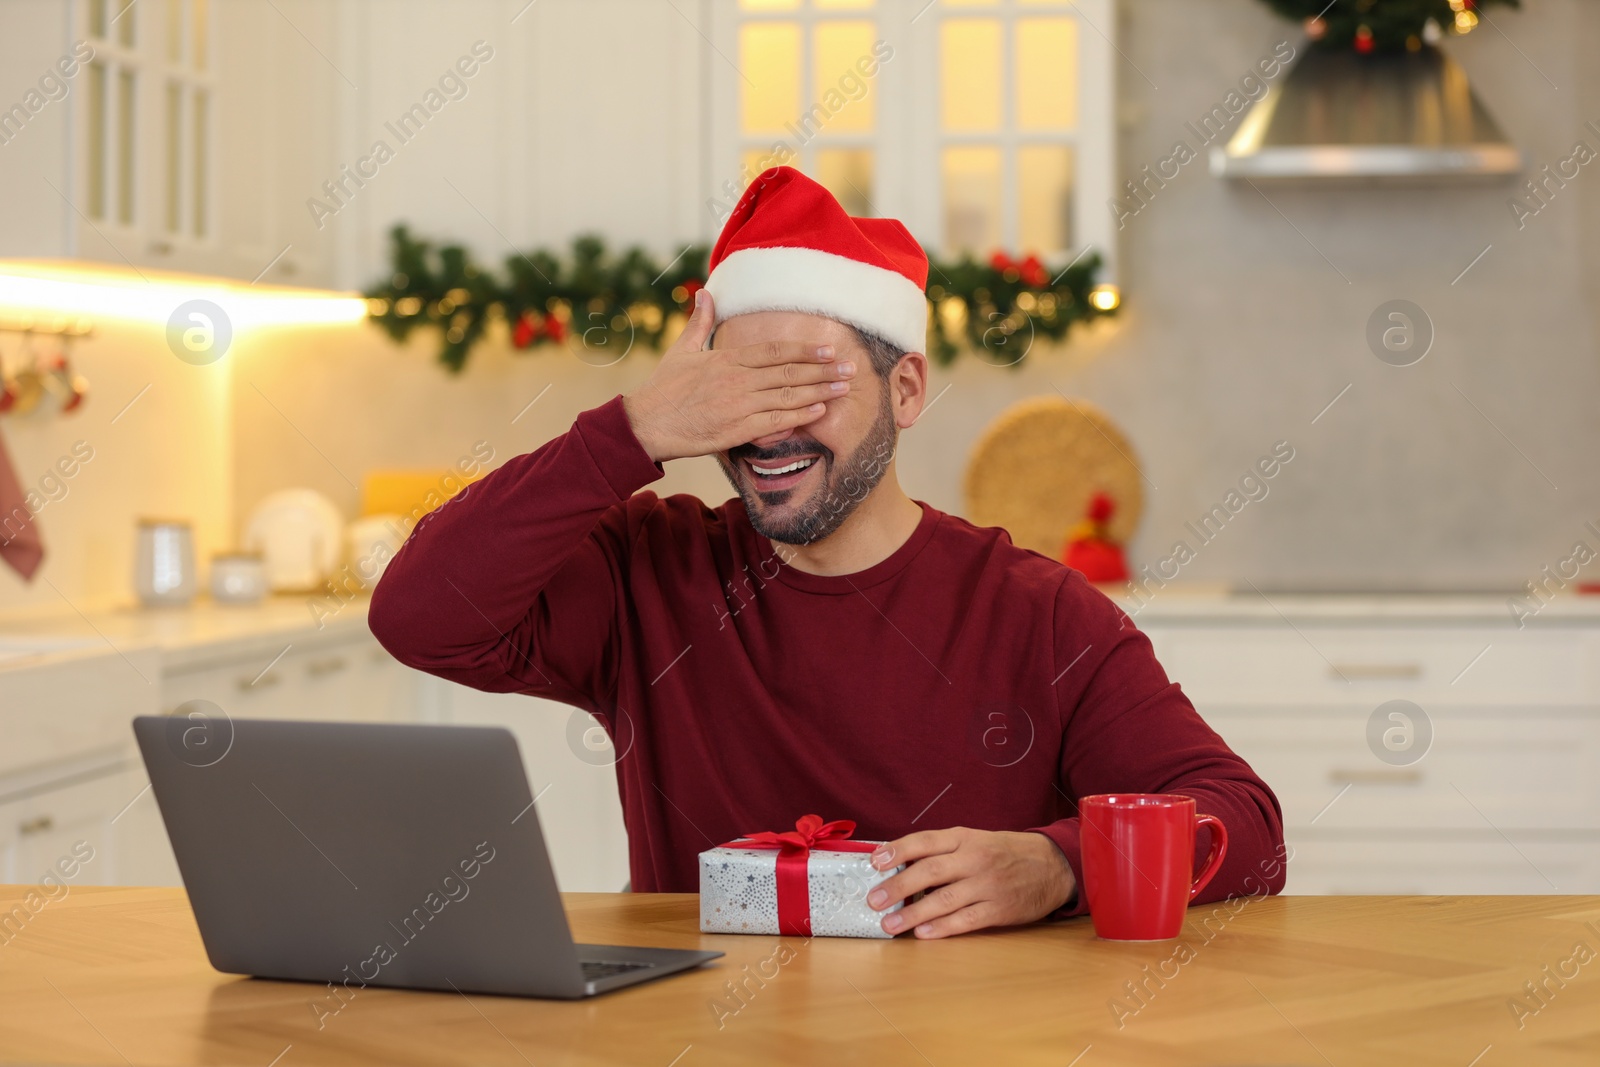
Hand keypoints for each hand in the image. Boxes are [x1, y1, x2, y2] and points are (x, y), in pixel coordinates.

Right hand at [622, 289, 855, 462]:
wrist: (647, 424)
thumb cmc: (664, 389)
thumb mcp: (682, 350)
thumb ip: (699, 323)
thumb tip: (705, 294)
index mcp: (727, 359)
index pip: (775, 351)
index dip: (804, 349)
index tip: (828, 348)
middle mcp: (737, 380)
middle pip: (789, 372)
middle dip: (823, 369)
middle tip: (849, 367)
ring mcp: (739, 405)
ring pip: (787, 396)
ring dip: (819, 391)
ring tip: (843, 387)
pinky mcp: (736, 430)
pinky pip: (775, 421)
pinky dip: (799, 415)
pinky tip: (819, 411)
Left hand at [865, 828, 1075, 938]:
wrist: (1053, 865)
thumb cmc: (1006, 853)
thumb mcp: (976, 840)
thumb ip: (943, 851)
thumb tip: (901, 864)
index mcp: (965, 838)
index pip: (925, 841)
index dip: (897, 850)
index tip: (874, 861)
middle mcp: (974, 859)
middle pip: (930, 871)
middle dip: (898, 886)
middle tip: (874, 900)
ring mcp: (987, 885)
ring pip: (944, 899)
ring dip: (913, 913)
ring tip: (890, 924)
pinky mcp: (999, 909)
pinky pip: (966, 920)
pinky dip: (942, 928)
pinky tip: (923, 934)